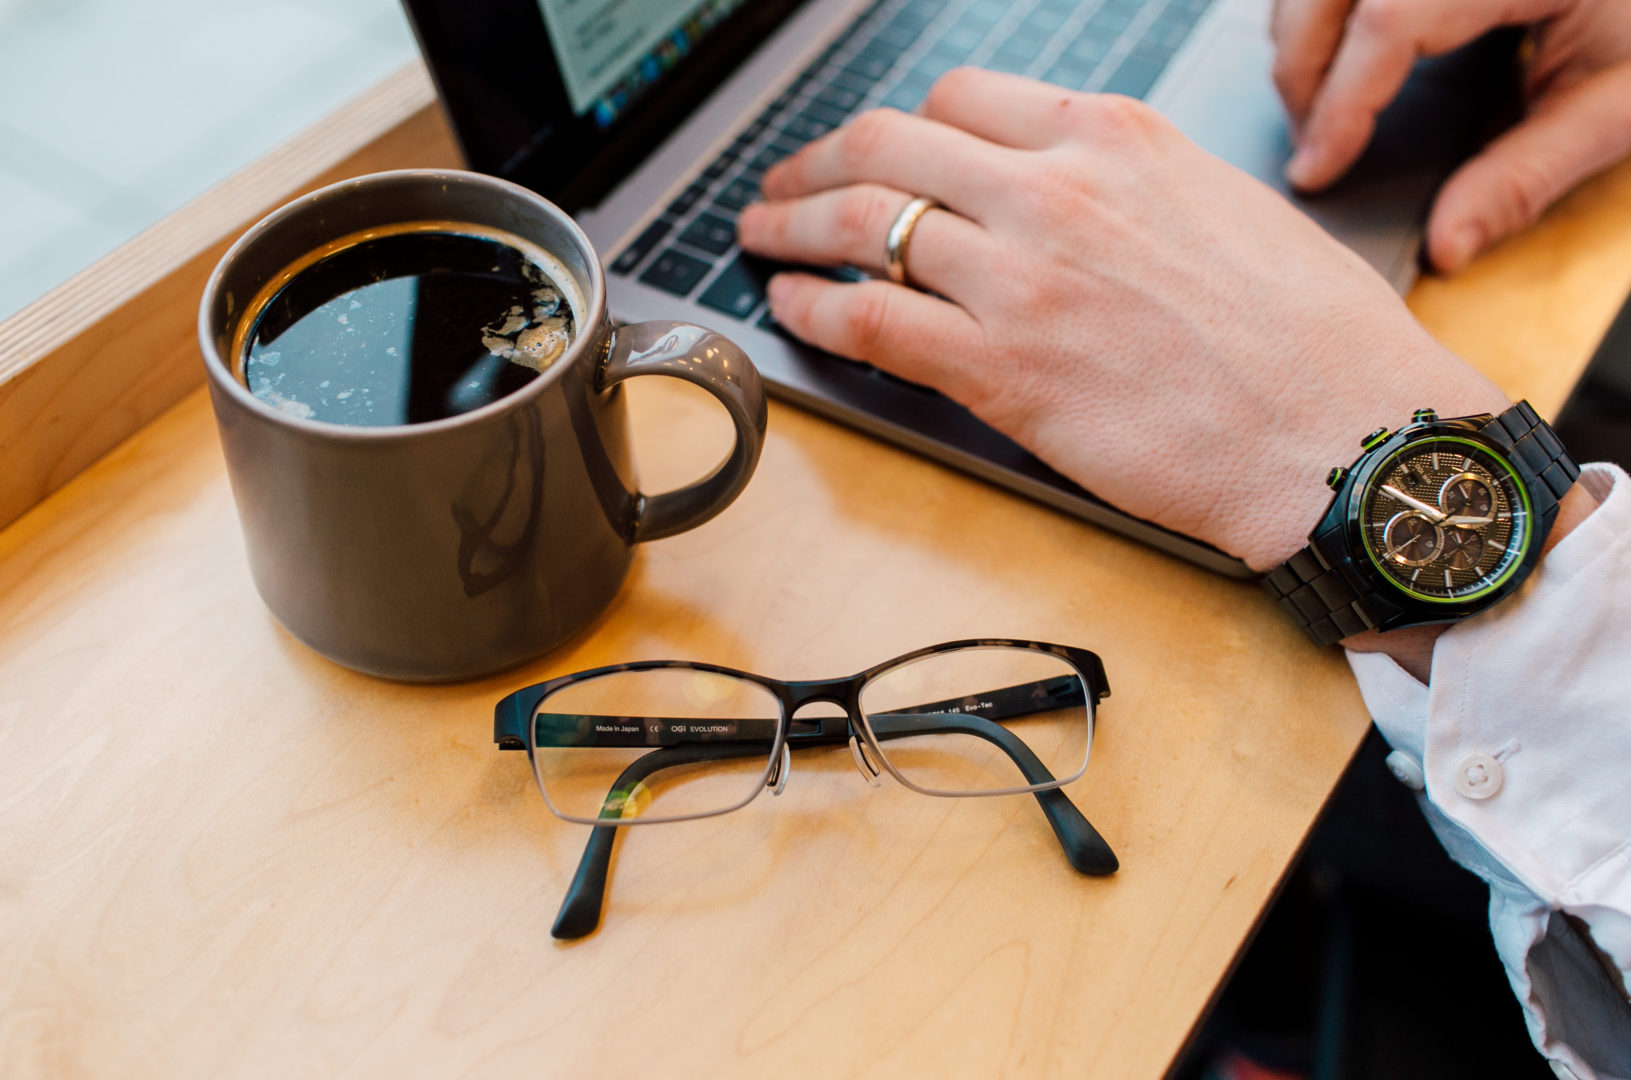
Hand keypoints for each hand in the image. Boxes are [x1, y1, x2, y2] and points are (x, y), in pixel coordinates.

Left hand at [737, 69, 1508, 572]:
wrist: (1340, 430)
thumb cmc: (1308, 333)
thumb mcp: (1223, 204)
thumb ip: (1127, 186)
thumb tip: (1065, 194)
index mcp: (1112, 140)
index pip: (961, 96)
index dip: (898, 124)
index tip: (873, 149)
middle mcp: (1054, 193)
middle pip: (887, 144)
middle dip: (815, 162)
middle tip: (784, 187)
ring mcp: (1020, 278)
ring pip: (862, 224)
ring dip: (791, 229)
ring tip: (761, 238)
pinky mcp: (1000, 371)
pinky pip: (869, 318)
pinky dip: (813, 306)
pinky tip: (792, 307)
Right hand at [1272, 0, 1630, 271]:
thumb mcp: (1619, 104)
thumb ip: (1527, 174)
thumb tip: (1446, 245)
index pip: (1391, 20)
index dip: (1340, 102)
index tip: (1318, 168)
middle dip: (1300, 72)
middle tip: (1313, 147)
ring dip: (1302, 35)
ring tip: (1324, 104)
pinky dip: (1324, 10)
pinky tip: (1344, 52)